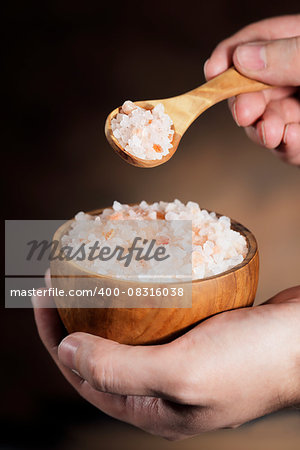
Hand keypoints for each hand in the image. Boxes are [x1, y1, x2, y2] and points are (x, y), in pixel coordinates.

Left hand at [32, 279, 299, 440]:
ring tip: (87, 277)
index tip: (43, 294)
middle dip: (72, 319)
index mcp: (151, 407)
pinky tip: (131, 280)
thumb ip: (119, 370)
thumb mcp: (182, 372)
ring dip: (102, 309)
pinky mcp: (195, 340)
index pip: (83, 376)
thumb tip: (65, 352)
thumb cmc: (253, 361)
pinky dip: (135, 302)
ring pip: (125, 336)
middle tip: (58, 279)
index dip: (53, 336)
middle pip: (100, 355)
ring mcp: (179, 364)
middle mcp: (160, 389)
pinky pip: (152, 322)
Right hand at [204, 15, 299, 164]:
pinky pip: (287, 147)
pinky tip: (291, 140)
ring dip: (264, 131)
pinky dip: (287, 148)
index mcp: (299, 47)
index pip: (258, 42)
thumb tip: (243, 58)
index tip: (212, 70)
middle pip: (254, 88)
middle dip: (245, 104)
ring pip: (265, 122)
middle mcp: (295, 78)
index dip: (231, 55)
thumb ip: (289, 55)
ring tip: (273, 134)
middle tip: (245, 114)